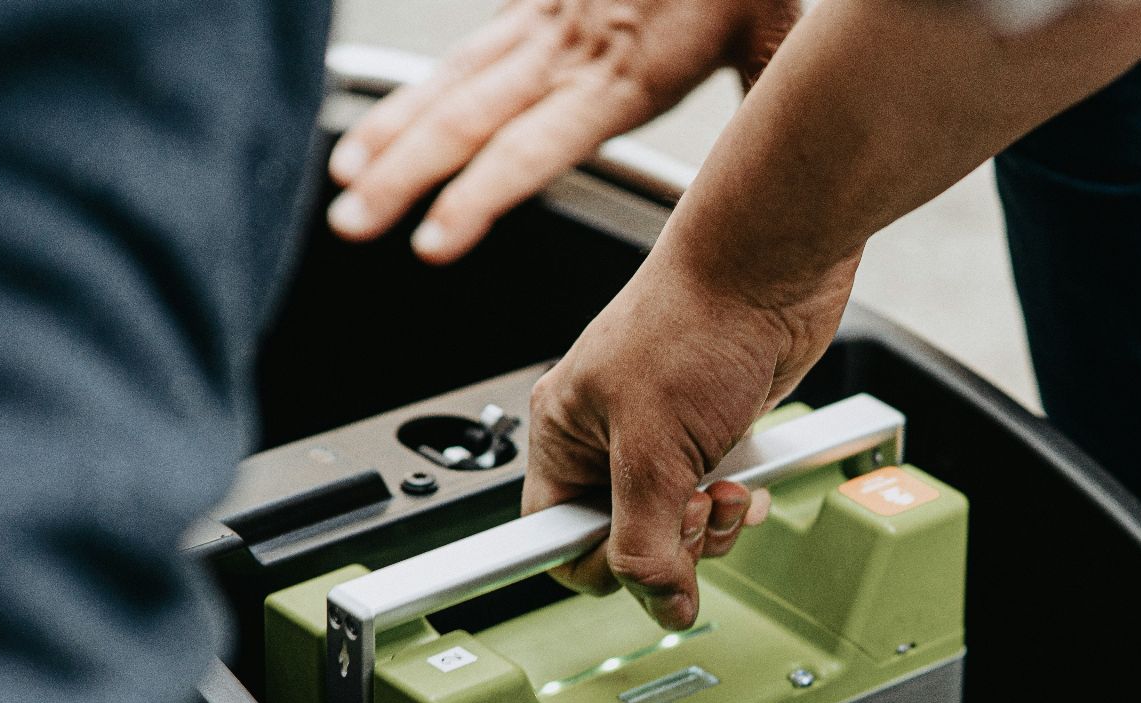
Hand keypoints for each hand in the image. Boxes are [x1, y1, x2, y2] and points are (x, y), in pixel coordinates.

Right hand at [325, 0, 796, 261]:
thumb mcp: (774, 36)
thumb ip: (771, 99)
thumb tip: (795, 170)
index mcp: (629, 71)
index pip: (535, 144)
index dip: (479, 195)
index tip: (433, 241)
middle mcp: (573, 48)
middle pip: (470, 119)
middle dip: (405, 176)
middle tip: (354, 223)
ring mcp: (545, 22)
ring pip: (451, 84)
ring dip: (393, 137)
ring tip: (346, 185)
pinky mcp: (534, 3)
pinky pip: (462, 52)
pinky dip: (407, 96)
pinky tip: (370, 125)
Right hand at [522, 244, 857, 629]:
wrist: (771, 267)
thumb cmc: (698, 321)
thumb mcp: (655, 450)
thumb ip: (647, 540)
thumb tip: (658, 604)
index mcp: (563, 433)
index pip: (554, 537)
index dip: (598, 564)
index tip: (638, 570)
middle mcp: (606, 436)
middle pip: (622, 540)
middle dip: (670, 542)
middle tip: (696, 510)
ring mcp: (662, 436)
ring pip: (674, 526)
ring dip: (710, 527)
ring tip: (726, 492)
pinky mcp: (712, 433)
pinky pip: (714, 499)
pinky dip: (735, 504)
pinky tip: (747, 483)